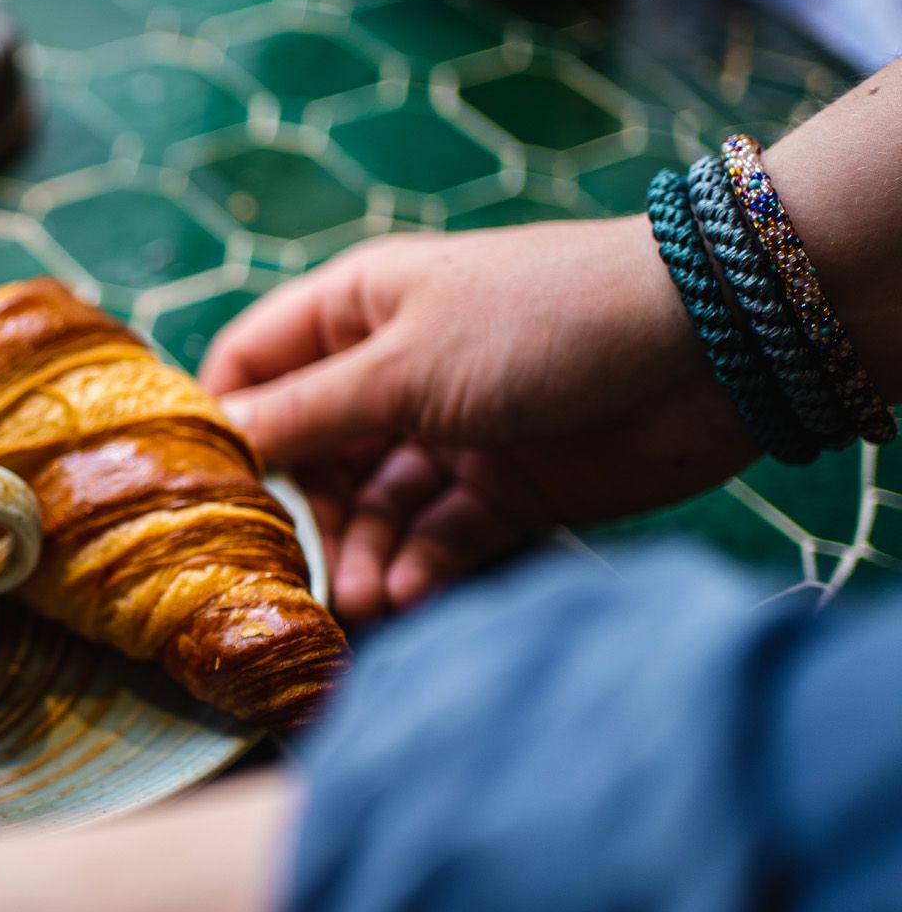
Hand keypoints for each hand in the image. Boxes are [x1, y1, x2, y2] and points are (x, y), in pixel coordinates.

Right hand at [200, 217, 755, 621]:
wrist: (709, 346)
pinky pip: (439, 535)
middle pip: (312, 457)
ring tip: (370, 600)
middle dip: (306, 516)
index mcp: (357, 311)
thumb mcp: (403, 366)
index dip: (225, 428)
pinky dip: (422, 566)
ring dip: (367, 554)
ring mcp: (449, 432)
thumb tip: (213, 443)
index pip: (254, 368)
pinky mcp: (504, 488)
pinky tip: (412, 596)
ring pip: (376, 508)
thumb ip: (307, 415)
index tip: (201, 495)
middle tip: (300, 572)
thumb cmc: (539, 323)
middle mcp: (393, 370)